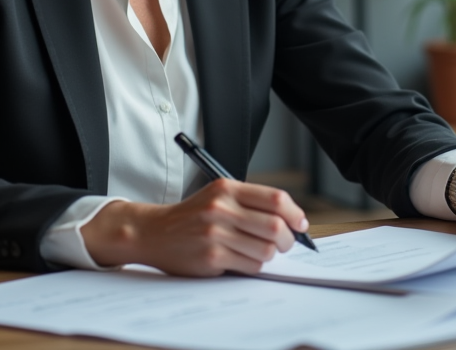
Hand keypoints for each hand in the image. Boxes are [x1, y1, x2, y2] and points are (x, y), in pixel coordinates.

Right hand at [79, 179, 309, 275]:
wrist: (154, 232)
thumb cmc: (192, 216)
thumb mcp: (218, 196)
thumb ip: (250, 203)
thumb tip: (291, 220)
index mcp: (227, 189)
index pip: (275, 199)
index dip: (295, 213)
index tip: (300, 224)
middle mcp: (222, 209)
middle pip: (276, 226)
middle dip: (289, 239)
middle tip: (286, 244)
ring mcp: (216, 234)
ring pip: (266, 249)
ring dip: (271, 255)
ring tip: (262, 252)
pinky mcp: (211, 257)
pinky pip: (250, 265)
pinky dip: (254, 266)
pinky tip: (243, 260)